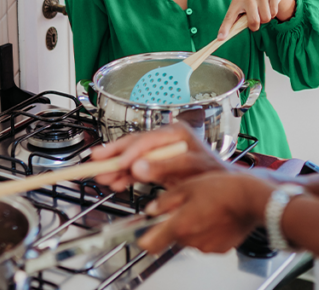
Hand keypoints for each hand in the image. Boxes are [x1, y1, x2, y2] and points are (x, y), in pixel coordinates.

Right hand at [90, 123, 228, 191]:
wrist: (223, 185)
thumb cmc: (213, 174)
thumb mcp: (191, 169)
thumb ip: (164, 167)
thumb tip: (137, 167)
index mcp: (177, 133)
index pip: (147, 140)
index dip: (130, 152)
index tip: (118, 163)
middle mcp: (166, 139)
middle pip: (135, 144)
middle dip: (115, 155)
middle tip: (96, 161)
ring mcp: (161, 151)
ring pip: (133, 157)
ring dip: (116, 168)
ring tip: (101, 177)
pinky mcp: (158, 164)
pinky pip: (137, 169)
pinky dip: (125, 176)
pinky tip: (115, 183)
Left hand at [139, 171, 275, 253]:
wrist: (253, 199)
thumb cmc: (224, 189)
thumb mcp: (188, 186)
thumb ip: (165, 201)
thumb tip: (151, 209)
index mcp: (180, 225)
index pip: (149, 244)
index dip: (142, 238)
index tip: (140, 232)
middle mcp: (191, 240)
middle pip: (171, 237)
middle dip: (174, 224)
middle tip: (185, 207)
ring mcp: (207, 246)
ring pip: (189, 238)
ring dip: (191, 226)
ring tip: (204, 208)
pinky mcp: (220, 248)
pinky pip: (206, 241)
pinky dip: (207, 231)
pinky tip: (215, 216)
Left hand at [218, 0, 295, 39]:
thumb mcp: (239, 5)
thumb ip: (234, 19)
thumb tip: (223, 37)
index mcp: (237, 0)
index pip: (230, 16)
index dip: (225, 28)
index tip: (221, 38)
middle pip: (254, 22)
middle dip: (255, 26)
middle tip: (255, 19)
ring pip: (266, 18)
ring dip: (265, 18)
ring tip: (262, 10)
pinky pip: (274, 12)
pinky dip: (273, 13)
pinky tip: (268, 5)